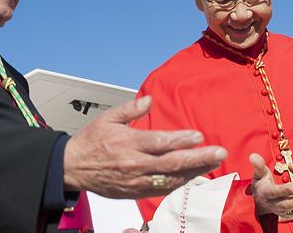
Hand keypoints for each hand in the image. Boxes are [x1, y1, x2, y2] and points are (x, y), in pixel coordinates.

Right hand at [63, 96, 226, 198]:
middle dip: (198, 158)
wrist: (72, 167)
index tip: (199, 137)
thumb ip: (130, 110)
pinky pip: (161, 189)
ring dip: (194, 172)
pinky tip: (192, 176)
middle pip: (172, 163)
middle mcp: (134, 164)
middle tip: (219, 152)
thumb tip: (149, 99)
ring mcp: (135, 181)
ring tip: (212, 164)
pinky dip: (178, 183)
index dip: (181, 140)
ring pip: (170, 179)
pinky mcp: (134, 192)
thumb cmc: (91, 141)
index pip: (160, 143)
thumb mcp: (108, 118)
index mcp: (128, 143)